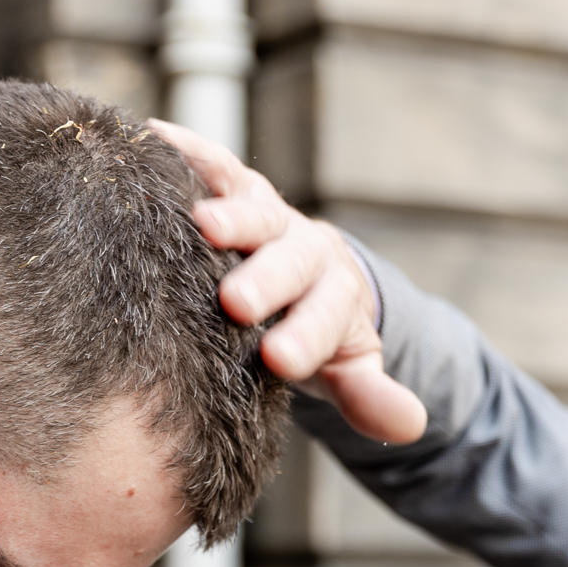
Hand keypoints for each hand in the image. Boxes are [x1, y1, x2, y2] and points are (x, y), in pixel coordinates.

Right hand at [148, 119, 425, 444]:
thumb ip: (371, 394)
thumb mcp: (347, 367)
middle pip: (290, 260)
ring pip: (255, 209)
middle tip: (238, 301)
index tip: (281, 359)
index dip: (306, 335)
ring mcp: (268, 213)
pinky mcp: (234, 184)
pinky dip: (187, 151)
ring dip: (232, 214)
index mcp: (335, 295)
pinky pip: (214, 163)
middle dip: (267, 278)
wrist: (307, 271)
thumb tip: (413, 425)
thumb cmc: (315, 328)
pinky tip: (154, 141)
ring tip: (201, 223)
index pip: (326, 316)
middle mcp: (304, 248)